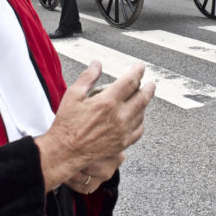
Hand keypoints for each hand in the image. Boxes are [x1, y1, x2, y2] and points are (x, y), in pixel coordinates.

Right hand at [35, 61, 154, 191]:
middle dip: (149, 88)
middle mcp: (119, 116)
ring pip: (141, 113)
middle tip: (150, 83)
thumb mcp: (73, 95)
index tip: (140, 67)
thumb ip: (87, 77)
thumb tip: (97, 63)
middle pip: (142, 98)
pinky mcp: (122, 143)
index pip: (130, 82)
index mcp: (107, 101)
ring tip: (143, 97)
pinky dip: (141, 121)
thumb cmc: (67, 123)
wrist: (65, 152)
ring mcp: (122, 131)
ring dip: (144, 103)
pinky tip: (138, 117)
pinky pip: (138, 130)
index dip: (138, 72)